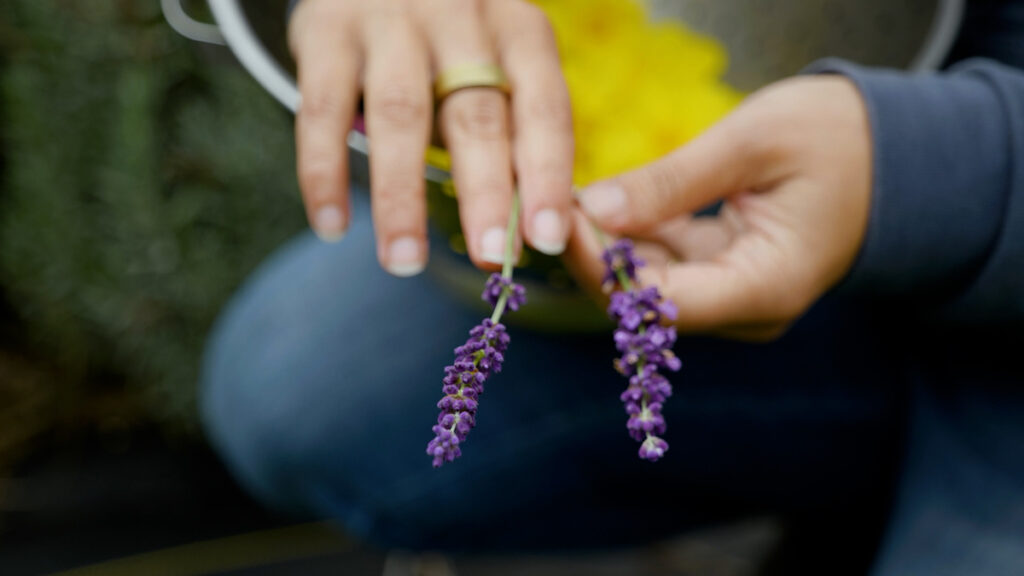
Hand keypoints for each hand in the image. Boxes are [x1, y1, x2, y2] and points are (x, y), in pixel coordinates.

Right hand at [289, 0, 572, 275]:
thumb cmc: (455, 44)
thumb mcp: (499, 67)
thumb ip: (516, 135)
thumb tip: (539, 231)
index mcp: (520, 32)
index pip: (543, 109)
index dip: (547, 175)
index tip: (547, 239)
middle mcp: (461, 18)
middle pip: (476, 114)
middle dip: (485, 192)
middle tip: (491, 257)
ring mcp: (391, 23)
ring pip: (399, 115)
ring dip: (401, 197)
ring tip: (404, 263)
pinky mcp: (327, 34)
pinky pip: (322, 111)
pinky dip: (324, 172)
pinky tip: (331, 227)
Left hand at [566, 76, 871, 339]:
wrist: (892, 154)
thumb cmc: (837, 138)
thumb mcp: (752, 144)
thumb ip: (672, 183)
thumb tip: (594, 212)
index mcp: (766, 288)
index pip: (661, 303)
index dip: (600, 267)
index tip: (558, 216)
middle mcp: (745, 310)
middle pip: (643, 306)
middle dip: (590, 256)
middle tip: (545, 200)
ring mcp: (732, 297)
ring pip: (644, 288)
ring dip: (601, 246)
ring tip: (560, 197)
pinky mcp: (720, 276)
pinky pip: (660, 266)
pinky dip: (626, 237)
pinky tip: (593, 203)